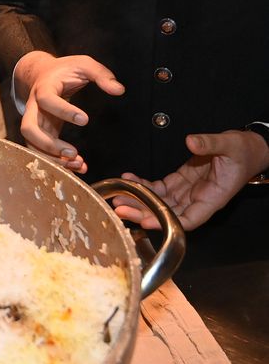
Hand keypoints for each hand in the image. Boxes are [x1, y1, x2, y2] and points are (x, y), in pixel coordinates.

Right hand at [15, 52, 124, 172]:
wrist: (43, 74)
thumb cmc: (64, 70)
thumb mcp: (84, 64)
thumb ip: (101, 75)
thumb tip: (119, 90)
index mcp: (44, 88)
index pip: (46, 100)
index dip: (63, 111)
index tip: (85, 120)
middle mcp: (34, 107)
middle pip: (28, 128)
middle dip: (48, 145)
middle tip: (73, 152)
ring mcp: (35, 121)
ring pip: (32, 144)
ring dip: (52, 158)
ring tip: (78, 163)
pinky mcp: (41, 132)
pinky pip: (42, 150)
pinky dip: (57, 161)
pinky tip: (78, 165)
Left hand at [113, 130, 268, 229]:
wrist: (247, 148)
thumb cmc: (244, 151)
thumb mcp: (230, 145)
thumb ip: (210, 144)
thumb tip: (191, 141)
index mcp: (213, 198)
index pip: (188, 220)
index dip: (166, 222)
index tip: (146, 220)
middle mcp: (197, 200)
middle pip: (167, 213)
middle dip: (143, 212)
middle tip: (120, 208)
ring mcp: (187, 192)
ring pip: (159, 202)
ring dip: (138, 200)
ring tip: (117, 195)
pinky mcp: (179, 182)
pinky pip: (158, 188)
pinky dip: (142, 184)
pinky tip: (128, 178)